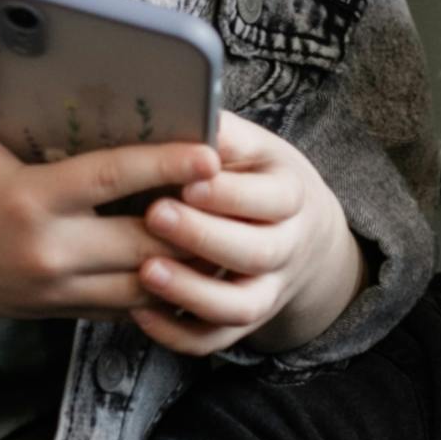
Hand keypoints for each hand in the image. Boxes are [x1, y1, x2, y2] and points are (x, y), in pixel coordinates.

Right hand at [0, 46, 218, 317]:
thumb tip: (23, 22)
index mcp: (27, 200)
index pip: (113, 181)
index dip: (167, 165)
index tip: (211, 151)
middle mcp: (47, 252)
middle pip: (145, 243)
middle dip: (195, 221)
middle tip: (236, 195)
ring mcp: (53, 289)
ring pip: (142, 285)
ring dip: (184, 262)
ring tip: (224, 233)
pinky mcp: (54, 312)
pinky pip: (121, 307)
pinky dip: (156, 288)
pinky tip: (186, 265)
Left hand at [132, 110, 367, 357]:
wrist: (300, 233)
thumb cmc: (257, 177)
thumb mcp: (253, 146)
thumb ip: (221, 133)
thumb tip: (179, 100)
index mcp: (291, 195)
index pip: (271, 198)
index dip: (231, 193)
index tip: (189, 178)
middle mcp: (288, 247)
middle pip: (257, 251)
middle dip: (205, 236)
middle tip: (156, 215)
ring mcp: (268, 290)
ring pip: (240, 306)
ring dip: (193, 292)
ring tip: (145, 272)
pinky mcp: (243, 320)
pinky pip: (215, 339)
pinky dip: (179, 333)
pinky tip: (141, 313)